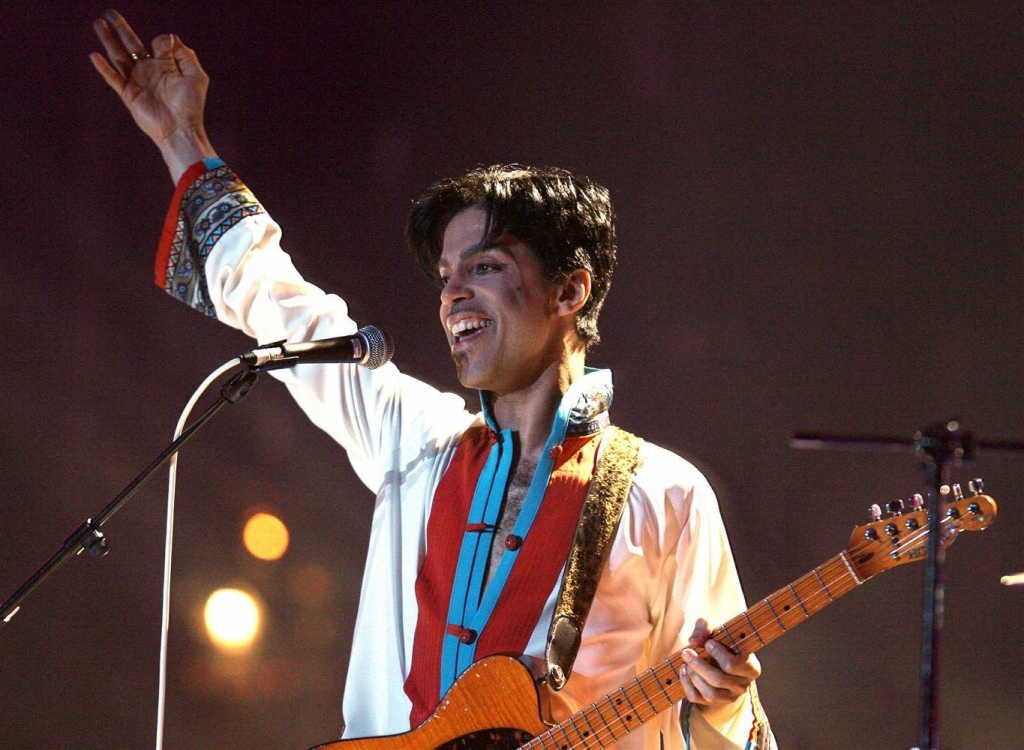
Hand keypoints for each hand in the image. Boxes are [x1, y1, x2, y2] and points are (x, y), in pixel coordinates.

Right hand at [90, 9, 215, 180]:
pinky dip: (104, 68)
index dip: (162, 40)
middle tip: (108, 13)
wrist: (180, 128)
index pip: (158, 43)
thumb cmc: (190, 105)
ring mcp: (136, 81)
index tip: (166, 47)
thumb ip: (185, 54)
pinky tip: (94, 55)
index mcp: (165, 66)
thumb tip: (169, 37)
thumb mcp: (196, 76)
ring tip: (98, 23)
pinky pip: (113, 78)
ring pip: (118, 56)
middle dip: (120, 28)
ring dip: (108, 39)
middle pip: (130, 44)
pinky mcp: (128, 94)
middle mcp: (148, 71)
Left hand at [680, 618, 760, 718]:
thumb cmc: (720, 640)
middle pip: (719, 680)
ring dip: (694, 675)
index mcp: (751, 668)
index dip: (718, 653)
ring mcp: (729, 697)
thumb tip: (693, 640)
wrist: (717, 656)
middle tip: (687, 651)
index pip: (734, 665)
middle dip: (699, 665)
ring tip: (686, 661)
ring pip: (710, 694)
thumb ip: (706, 627)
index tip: (708, 643)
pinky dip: (686, 684)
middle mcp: (743, 686)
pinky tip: (684, 669)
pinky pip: (697, 699)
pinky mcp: (714, 703)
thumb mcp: (716, 628)